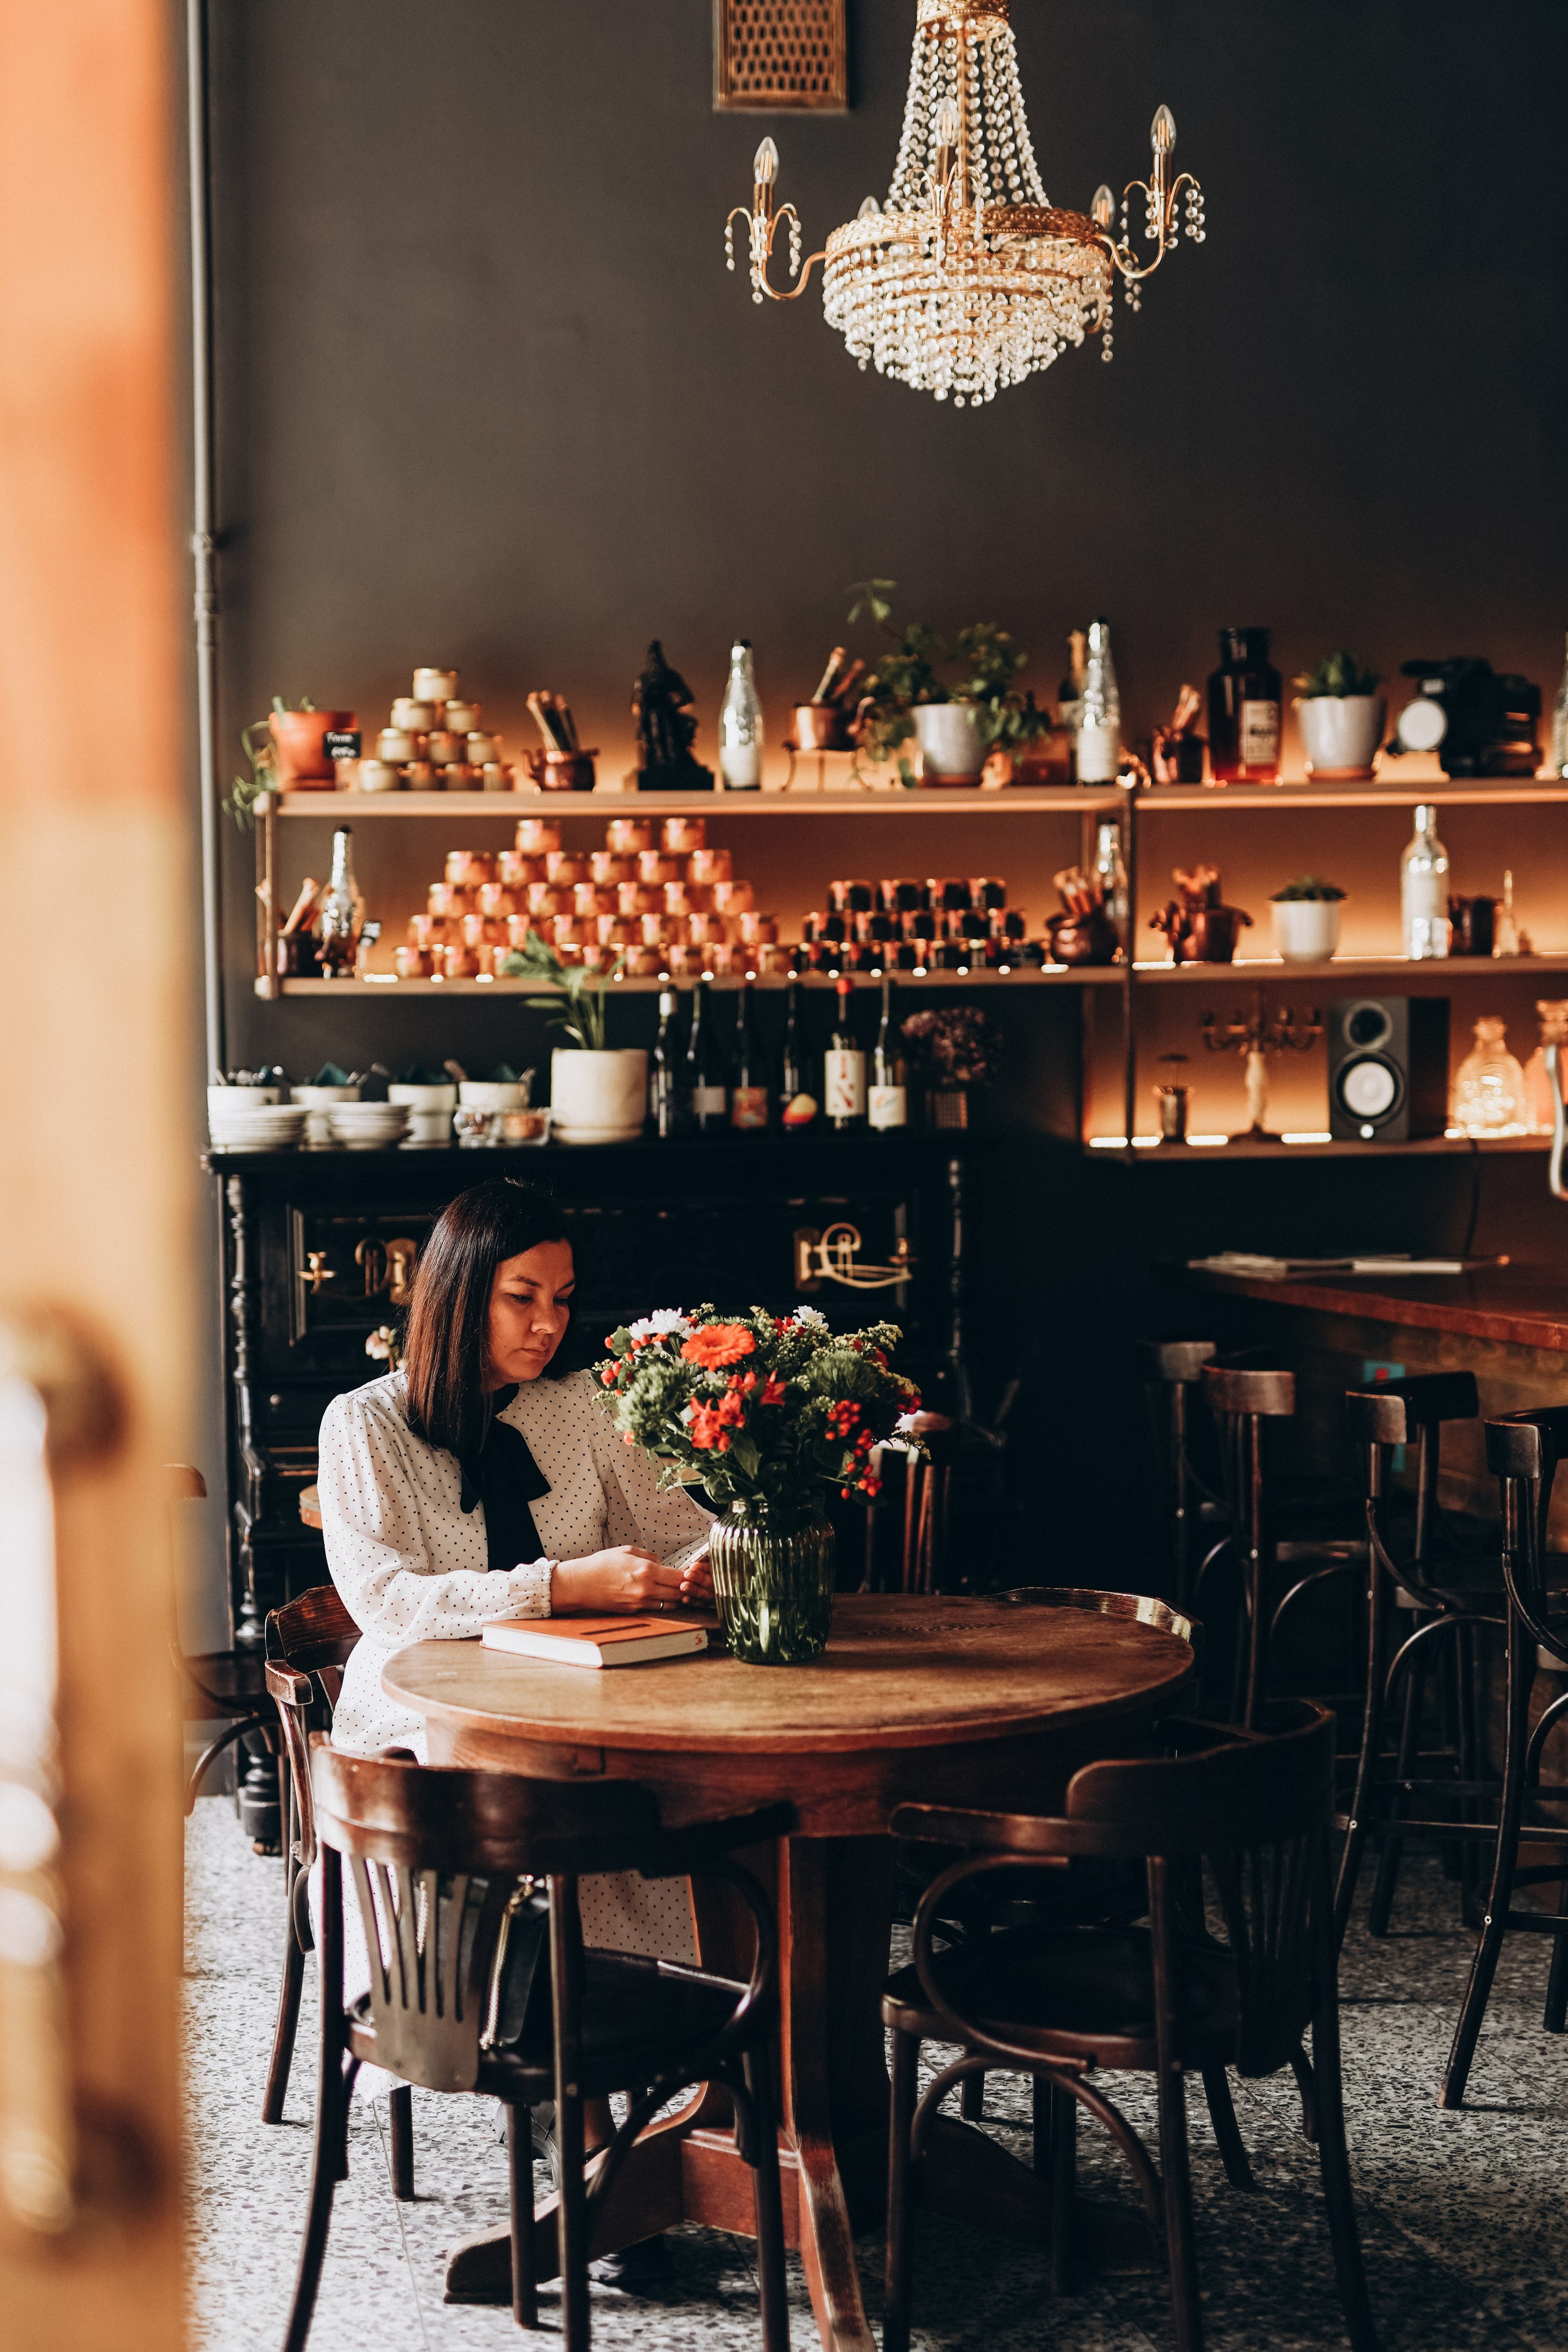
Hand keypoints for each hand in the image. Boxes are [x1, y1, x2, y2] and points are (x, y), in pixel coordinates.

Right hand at [551, 1546, 709, 1615]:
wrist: (580, 1584)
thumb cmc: (600, 1565)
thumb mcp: (626, 1551)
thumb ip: (648, 1556)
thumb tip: (661, 1562)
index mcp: (646, 1571)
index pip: (679, 1576)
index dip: (689, 1575)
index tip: (692, 1571)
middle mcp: (646, 1589)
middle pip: (678, 1592)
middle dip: (686, 1587)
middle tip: (688, 1581)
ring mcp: (640, 1602)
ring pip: (670, 1603)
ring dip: (676, 1597)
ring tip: (675, 1589)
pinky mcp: (634, 1611)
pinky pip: (656, 1608)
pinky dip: (662, 1603)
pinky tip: (660, 1595)